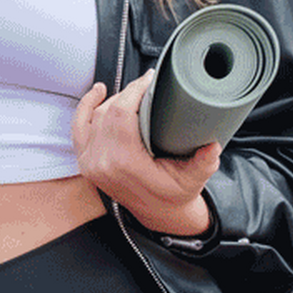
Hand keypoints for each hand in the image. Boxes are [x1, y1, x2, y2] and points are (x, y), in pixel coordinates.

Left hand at [72, 69, 217, 236]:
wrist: (159, 213)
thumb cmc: (175, 194)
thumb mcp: (193, 179)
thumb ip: (204, 162)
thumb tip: (213, 144)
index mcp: (125, 164)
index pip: (121, 113)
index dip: (134, 91)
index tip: (149, 79)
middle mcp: (102, 162)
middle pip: (108, 111)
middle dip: (129, 93)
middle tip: (148, 85)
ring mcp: (90, 162)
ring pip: (96, 115)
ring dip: (114, 100)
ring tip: (134, 92)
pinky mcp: (85, 160)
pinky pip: (79, 126)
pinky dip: (86, 106)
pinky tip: (99, 92)